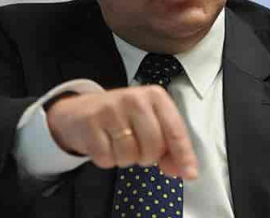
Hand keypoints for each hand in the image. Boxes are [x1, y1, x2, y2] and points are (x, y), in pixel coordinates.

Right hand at [46, 86, 197, 178]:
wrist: (80, 111)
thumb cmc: (122, 117)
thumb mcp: (149, 122)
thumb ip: (168, 145)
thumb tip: (180, 170)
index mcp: (155, 96)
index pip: (175, 130)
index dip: (183, 155)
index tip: (189, 173)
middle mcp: (134, 98)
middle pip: (153, 147)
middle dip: (147, 156)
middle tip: (137, 146)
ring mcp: (111, 110)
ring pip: (130, 156)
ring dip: (126, 158)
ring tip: (119, 142)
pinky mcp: (91, 123)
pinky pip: (107, 159)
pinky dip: (107, 159)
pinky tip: (104, 143)